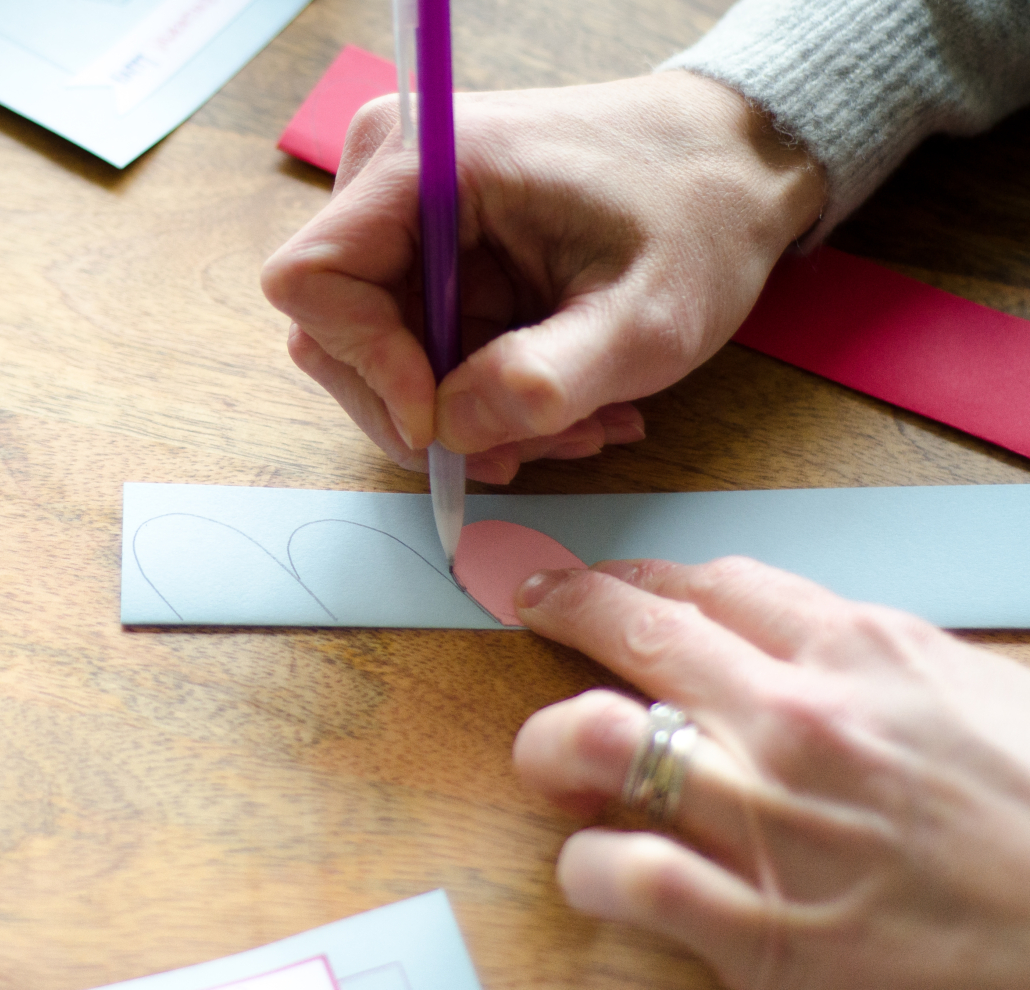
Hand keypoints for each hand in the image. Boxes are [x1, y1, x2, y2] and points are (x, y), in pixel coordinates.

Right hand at [261, 71, 825, 481]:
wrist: (734, 162)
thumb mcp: (647, 317)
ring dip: (467, 415)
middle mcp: (391, 176)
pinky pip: (420, 346)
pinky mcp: (430, 249)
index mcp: (425, 163)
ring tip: (574, 426)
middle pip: (335, 333)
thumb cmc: (699, 215)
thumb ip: (545, 380)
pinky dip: (482, 393)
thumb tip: (447, 431)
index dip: (367, 366)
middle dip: (427, 413)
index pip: (312, 283)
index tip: (445, 420)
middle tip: (528, 451)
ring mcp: (406, 214)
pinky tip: (565, 401)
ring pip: (381, 354)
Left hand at [511, 557, 1029, 988]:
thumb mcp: (972, 689)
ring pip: (596, 739)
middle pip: (635, 631)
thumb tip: (787, 641)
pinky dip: (589, 867)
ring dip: (552, 742)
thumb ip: (866, 658)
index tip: (604, 581)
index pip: (711, 584)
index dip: (638, 577)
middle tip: (536, 606)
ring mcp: (771, 818)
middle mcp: (798, 718)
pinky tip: (598, 867)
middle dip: (566, 606)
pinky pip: (624, 874)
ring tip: (553, 760)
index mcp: (859, 649)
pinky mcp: (763, 930)